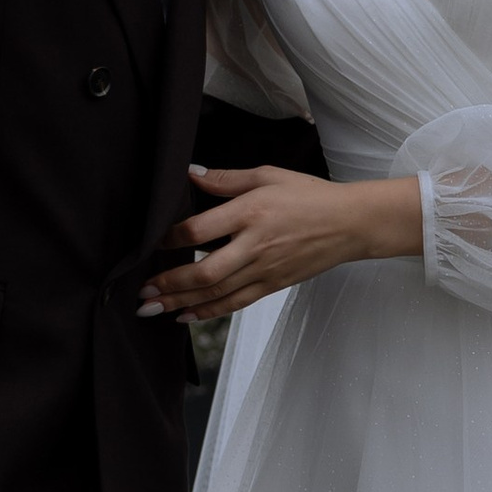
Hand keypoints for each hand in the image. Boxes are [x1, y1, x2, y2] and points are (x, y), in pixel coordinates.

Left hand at [138, 163, 420, 320]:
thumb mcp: (267, 175)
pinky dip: (208, 313)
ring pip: (216, 294)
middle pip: (204, 272)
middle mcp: (255, 245)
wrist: (350, 223)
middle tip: (142, 291)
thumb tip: (191, 175)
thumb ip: (226, 179)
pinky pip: (235, 304)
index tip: (150, 243)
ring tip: (151, 309)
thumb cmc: (309, 195)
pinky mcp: (272, 285)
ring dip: (180, 303)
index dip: (170, 239)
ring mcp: (264, 270)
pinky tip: (185, 317)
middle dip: (169, 284)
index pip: (200, 231)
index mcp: (251, 212)